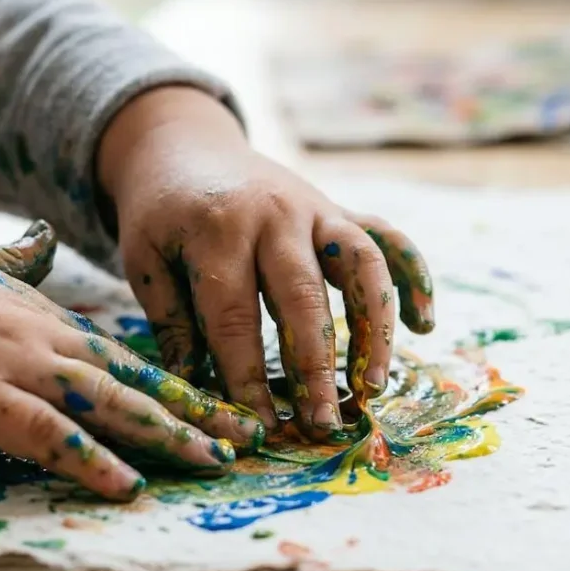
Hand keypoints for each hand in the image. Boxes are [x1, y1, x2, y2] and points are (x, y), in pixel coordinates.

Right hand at [0, 209, 263, 499]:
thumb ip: (13, 259)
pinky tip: (124, 484)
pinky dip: (88, 460)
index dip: (178, 384)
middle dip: (195, 412)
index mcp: (42, 317)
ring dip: (165, 436)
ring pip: (107, 405)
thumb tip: (40, 240)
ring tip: (214, 461)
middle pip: (135, 381)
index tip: (223, 403)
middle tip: (248, 436)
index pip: (127, 357)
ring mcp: (12, 365)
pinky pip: (45, 434)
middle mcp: (42, 339)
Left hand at [98, 87, 434, 439]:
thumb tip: (193, 391)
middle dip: (316, 367)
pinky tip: (424, 324)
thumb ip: (171, 322)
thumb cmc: (161, 214)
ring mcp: (315, 209)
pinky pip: (388, 238)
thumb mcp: (145, 260)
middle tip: (323, 424)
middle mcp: (275, 216)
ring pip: (362, 266)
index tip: (260, 427)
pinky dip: (413, 276)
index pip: (235, 317)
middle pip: (304, 298)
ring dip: (374, 329)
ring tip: (375, 385)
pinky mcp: (339, 209)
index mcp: (218, 230)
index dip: (247, 377)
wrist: (183, 143)